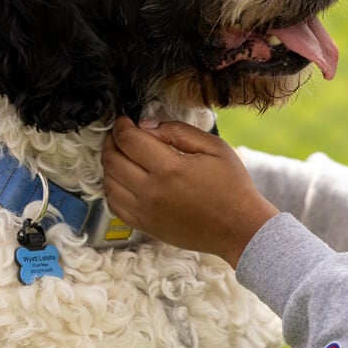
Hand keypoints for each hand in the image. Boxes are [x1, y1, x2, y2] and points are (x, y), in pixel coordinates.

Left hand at [102, 116, 278, 268]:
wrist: (239, 228)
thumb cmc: (232, 186)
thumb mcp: (214, 147)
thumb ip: (179, 131)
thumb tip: (147, 125)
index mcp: (170, 169)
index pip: (129, 141)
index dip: (121, 126)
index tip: (124, 120)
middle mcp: (152, 192)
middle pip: (112, 160)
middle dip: (111, 141)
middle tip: (119, 133)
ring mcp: (146, 212)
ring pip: (109, 183)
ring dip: (109, 164)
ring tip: (121, 154)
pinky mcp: (145, 226)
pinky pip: (114, 205)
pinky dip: (112, 189)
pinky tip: (123, 179)